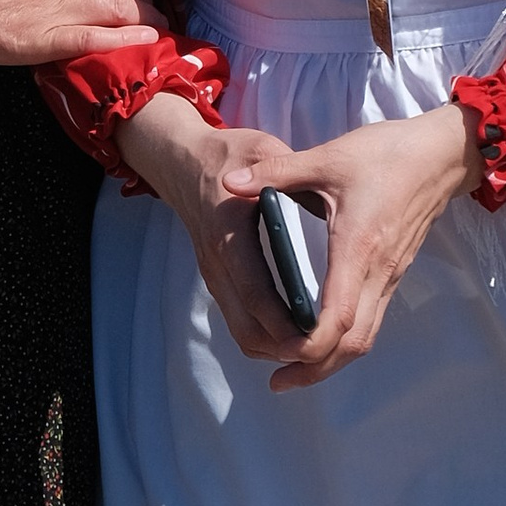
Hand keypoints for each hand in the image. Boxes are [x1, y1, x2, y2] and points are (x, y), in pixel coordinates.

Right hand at [115, 93, 312, 366]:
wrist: (181, 161)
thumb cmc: (226, 153)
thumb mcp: (261, 150)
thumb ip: (288, 173)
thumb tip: (323, 197)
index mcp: (229, 232)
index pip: (255, 291)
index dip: (284, 321)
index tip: (314, 338)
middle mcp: (216, 261)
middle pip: (247, 326)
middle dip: (284, 348)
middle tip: (324, 355)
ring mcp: (214, 274)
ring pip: (242, 331)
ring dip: (276, 347)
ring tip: (316, 350)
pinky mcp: (216, 279)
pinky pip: (240, 321)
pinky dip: (267, 336)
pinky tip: (296, 334)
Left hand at [226, 105, 478, 390]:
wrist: (441, 156)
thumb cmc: (386, 154)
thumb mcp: (327, 157)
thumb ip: (276, 172)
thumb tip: (229, 181)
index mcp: (359, 246)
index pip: (339, 315)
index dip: (313, 344)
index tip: (282, 356)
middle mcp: (378, 270)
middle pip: (353, 342)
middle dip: (315, 368)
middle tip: (277, 382)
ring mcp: (389, 276)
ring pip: (364, 338)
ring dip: (330, 361)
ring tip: (292, 373)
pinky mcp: (393, 274)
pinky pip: (370, 321)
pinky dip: (344, 342)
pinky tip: (319, 341)